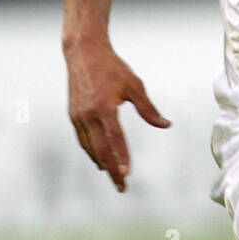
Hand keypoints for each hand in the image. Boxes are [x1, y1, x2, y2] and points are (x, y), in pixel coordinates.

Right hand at [65, 39, 170, 192]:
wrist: (83, 52)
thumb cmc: (112, 67)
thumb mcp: (135, 85)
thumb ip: (148, 109)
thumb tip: (166, 125)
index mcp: (104, 107)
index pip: (115, 139)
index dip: (122, 157)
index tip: (128, 174)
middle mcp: (88, 114)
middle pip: (100, 150)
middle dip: (112, 170)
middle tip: (122, 187)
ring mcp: (78, 115)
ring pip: (90, 147)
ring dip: (102, 163)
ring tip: (114, 175)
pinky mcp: (73, 115)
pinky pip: (83, 139)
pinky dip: (92, 151)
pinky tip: (100, 159)